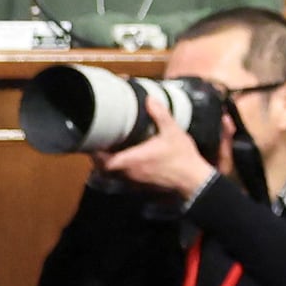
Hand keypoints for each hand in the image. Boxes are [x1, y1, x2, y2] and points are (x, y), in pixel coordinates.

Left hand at [97, 114, 216, 205]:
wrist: (193, 180)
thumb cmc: (181, 157)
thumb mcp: (173, 132)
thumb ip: (160, 115)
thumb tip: (150, 99)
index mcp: (131, 160)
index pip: (101, 160)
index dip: (93, 151)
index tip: (92, 140)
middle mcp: (128, 172)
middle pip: (102, 168)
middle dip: (99, 156)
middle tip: (100, 143)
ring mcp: (133, 181)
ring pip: (112, 174)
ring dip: (109, 163)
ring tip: (111, 149)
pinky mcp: (140, 185)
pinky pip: (123, 177)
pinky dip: (120, 169)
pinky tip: (128, 159)